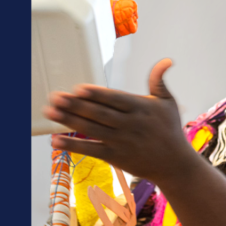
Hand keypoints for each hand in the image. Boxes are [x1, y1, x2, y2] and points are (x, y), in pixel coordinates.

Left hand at [44, 59, 189, 186]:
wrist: (175, 165)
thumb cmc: (170, 130)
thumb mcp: (168, 102)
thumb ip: (159, 80)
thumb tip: (166, 60)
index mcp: (141, 108)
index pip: (115, 99)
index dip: (96, 94)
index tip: (78, 89)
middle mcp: (130, 124)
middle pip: (99, 113)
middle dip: (75, 105)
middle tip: (55, 97)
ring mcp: (121, 142)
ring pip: (92, 129)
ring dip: (69, 121)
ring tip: (50, 112)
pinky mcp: (115, 158)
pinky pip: (91, 150)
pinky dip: (74, 145)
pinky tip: (56, 140)